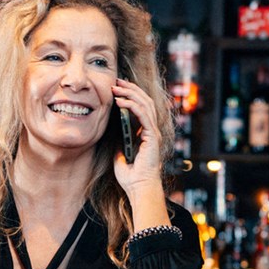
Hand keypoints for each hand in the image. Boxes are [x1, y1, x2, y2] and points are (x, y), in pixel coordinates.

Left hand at [110, 78, 163, 196]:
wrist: (139, 188)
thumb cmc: (131, 176)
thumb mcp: (120, 156)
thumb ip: (120, 143)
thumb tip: (114, 134)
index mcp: (145, 134)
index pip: (141, 108)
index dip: (130, 95)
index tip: (117, 88)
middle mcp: (152, 131)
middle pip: (144, 102)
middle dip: (130, 89)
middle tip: (116, 81)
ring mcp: (153, 133)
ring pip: (145, 105)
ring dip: (130, 94)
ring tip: (116, 87)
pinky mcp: (152, 137)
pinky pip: (144, 116)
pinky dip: (133, 106)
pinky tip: (121, 101)